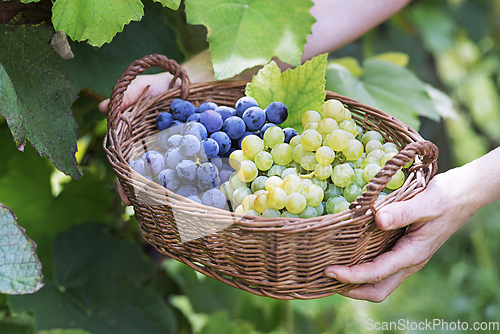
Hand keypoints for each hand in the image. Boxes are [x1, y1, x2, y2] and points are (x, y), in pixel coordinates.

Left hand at [323, 150, 499, 301]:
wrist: (463, 195)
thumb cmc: (445, 197)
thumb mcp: (425, 202)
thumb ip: (401, 212)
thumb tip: (377, 220)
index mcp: (412, 254)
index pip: (376, 273)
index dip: (351, 276)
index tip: (328, 270)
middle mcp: (409, 262)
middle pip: (377, 290)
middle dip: (351, 289)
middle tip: (325, 277)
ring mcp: (406, 257)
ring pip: (379, 282)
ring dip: (355, 282)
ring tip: (331, 269)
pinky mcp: (403, 250)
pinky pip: (381, 267)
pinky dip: (362, 268)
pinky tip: (347, 254)